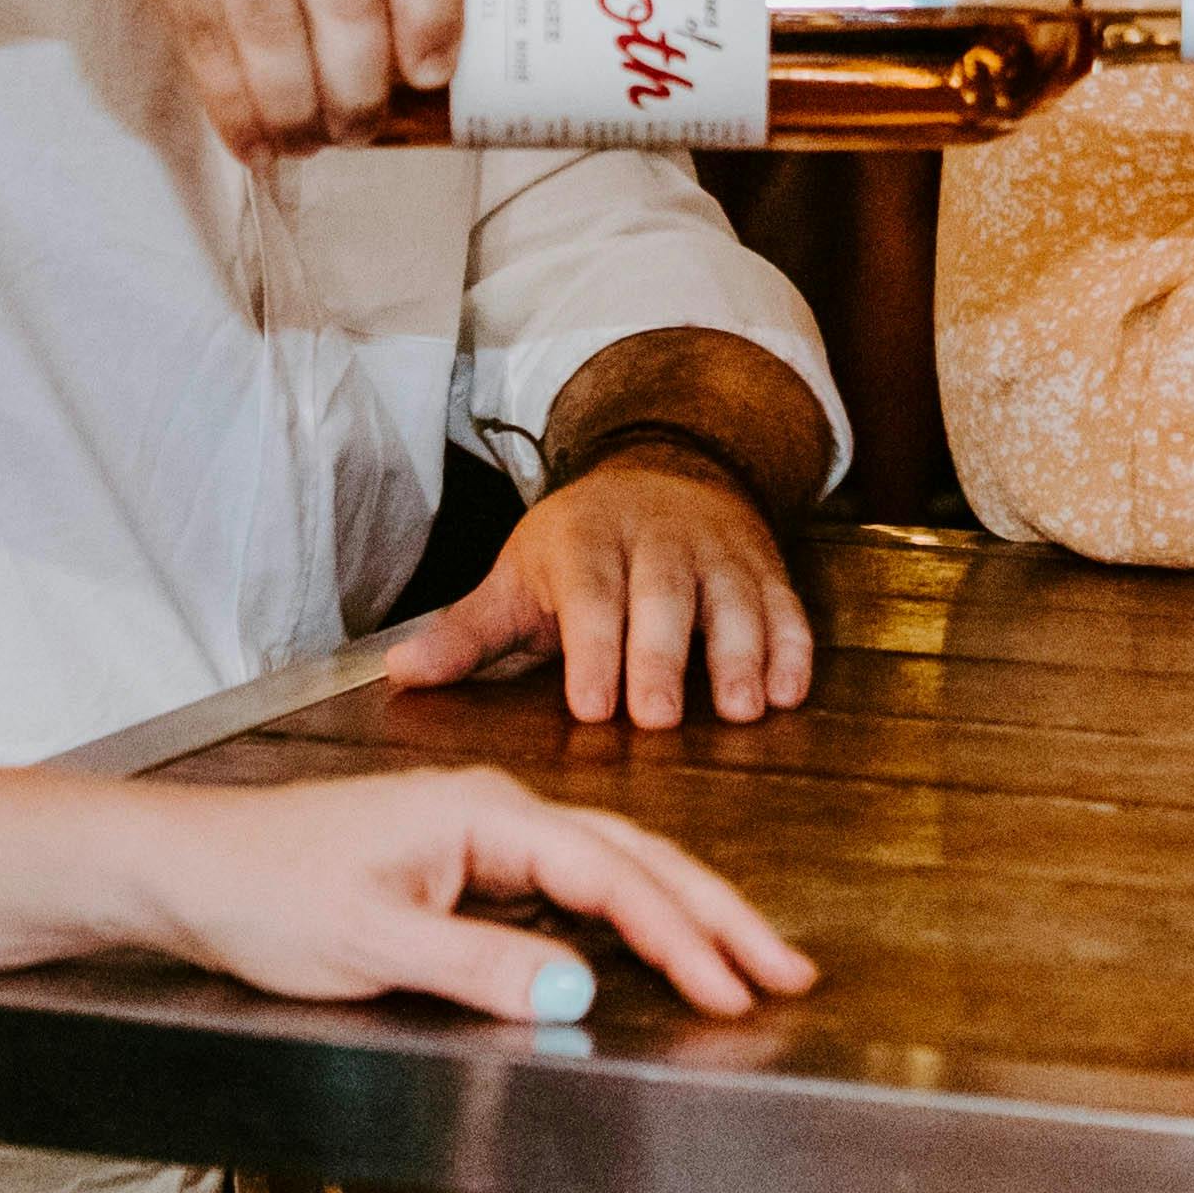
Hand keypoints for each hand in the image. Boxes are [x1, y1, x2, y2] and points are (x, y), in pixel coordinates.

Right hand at [23, 0, 459, 151]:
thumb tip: (417, 38)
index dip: (434, 16)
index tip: (431, 76)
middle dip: (360, 86)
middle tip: (360, 129)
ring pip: (277, 29)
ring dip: (297, 108)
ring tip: (307, 142)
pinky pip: (209, 40)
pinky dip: (234, 106)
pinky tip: (251, 138)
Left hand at [140, 761, 813, 1025]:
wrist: (188, 868)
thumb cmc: (264, 895)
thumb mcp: (370, 946)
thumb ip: (480, 970)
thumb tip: (581, 994)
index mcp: (482, 815)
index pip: (610, 880)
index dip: (681, 939)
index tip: (737, 991)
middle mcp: (493, 811)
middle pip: (634, 858)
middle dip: (717, 915)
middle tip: (791, 970)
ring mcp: (480, 833)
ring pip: (608, 868)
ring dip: (681, 914)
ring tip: (748, 962)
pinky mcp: (462, 861)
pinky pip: (568, 886)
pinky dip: (625, 916)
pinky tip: (649, 950)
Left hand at [388, 450, 816, 728]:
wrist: (666, 472)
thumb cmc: (581, 547)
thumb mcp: (518, 578)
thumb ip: (469, 633)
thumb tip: (400, 676)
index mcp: (586, 542)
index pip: (589, 594)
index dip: (592, 649)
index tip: (589, 706)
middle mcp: (656, 541)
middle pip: (662, 598)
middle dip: (662, 657)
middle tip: (659, 720)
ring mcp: (717, 553)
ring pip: (732, 599)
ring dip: (742, 653)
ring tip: (743, 712)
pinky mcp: (765, 569)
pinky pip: (786, 605)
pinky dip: (793, 646)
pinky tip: (792, 691)